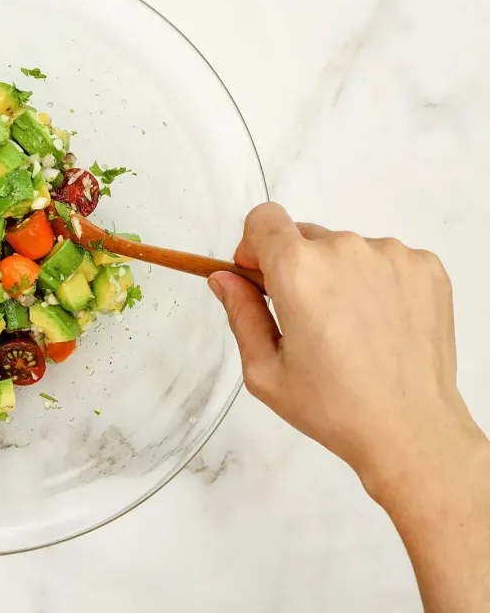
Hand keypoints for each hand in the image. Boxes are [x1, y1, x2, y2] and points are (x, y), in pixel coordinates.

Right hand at [208, 203, 483, 496]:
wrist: (410, 429)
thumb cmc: (335, 406)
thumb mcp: (265, 369)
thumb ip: (240, 313)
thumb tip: (223, 279)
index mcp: (298, 271)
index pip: (263, 219)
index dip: (254, 245)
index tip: (260, 275)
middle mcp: (346, 250)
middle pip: (305, 236)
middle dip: (297, 268)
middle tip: (307, 319)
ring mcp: (392, 256)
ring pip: (346, 250)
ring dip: (339, 276)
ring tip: (350, 328)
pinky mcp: (426, 267)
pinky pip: (385, 260)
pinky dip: (377, 283)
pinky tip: (379, 324)